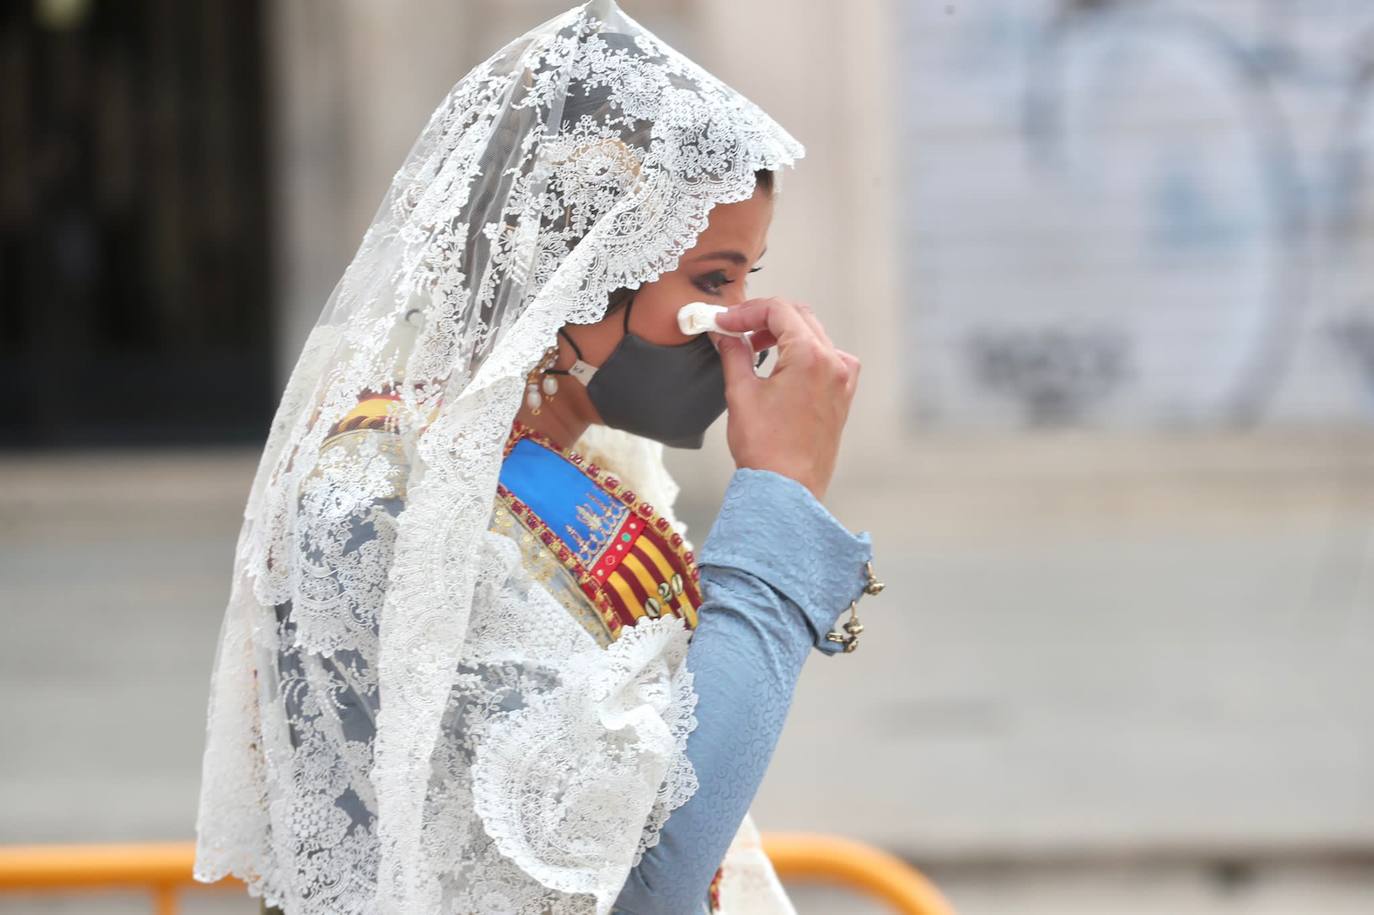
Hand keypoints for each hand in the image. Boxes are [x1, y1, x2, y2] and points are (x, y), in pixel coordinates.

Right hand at [709, 297, 859, 502]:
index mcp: (811, 357)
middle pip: (799, 317)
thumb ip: (733, 354)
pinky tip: (778, 367)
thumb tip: (724, 334)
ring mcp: (843, 380)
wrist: (787, 490)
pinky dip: (801, 352)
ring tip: (753, 349)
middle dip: (764, 319)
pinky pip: (825, 358)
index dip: (747, 312)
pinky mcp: (842, 395)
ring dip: (782, 334)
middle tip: (735, 329)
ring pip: (813, 335)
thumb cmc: (767, 450)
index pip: (779, 311)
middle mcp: (834, 363)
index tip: (725, 322)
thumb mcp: (741, 394)